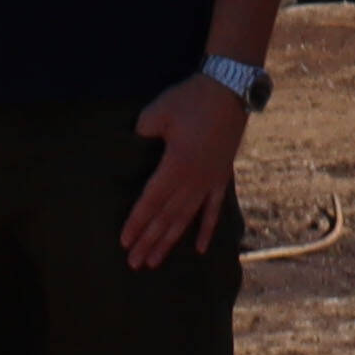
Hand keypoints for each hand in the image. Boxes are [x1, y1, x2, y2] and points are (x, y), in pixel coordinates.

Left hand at [117, 75, 251, 267]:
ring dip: (170, 241)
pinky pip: (213, 210)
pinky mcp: (221, 177)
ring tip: (155, 261)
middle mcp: (194, 181)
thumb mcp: (159, 111)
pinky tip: (200, 249)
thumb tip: (135, 143)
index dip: (137, 222)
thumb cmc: (191, 98)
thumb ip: (143, 131)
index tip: (124, 242)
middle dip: (149, 241)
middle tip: (134, 263)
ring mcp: (209, 181)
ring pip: (187, 219)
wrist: (229, 90)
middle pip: (167, 218)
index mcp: (176, 166)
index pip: (152, 202)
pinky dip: (206, 230)